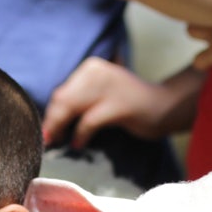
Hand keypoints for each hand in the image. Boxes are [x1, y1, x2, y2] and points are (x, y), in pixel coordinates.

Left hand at [43, 57, 197, 149]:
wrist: (164, 106)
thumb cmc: (129, 103)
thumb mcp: (101, 94)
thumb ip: (80, 99)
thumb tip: (51, 117)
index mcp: (91, 67)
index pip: (62, 91)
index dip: (51, 112)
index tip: (47, 129)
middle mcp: (97, 72)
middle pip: (63, 100)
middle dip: (52, 122)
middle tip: (48, 139)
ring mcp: (108, 87)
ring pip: (71, 108)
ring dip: (60, 128)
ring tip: (58, 142)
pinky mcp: (118, 105)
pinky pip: (89, 121)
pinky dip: (80, 135)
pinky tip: (78, 144)